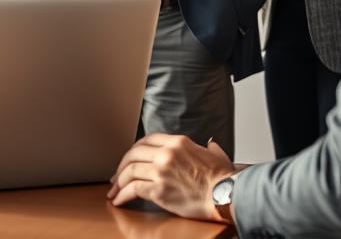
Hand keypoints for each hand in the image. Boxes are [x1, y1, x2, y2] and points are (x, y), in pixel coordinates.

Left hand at [107, 133, 239, 222]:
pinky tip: (119, 200)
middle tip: (117, 175)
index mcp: (178, 142)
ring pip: (130, 171)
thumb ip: (209, 147)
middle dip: (121, 165)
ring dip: (119, 181)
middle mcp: (166, 153)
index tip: (129, 159)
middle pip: (133, 154)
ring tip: (115, 190)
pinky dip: (123, 195)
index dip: (134, 150)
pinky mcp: (159, 190)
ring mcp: (161, 171)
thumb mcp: (216, 154)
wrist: (226, 195)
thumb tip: (210, 144)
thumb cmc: (223, 179)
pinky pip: (133, 189)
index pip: (146, 140)